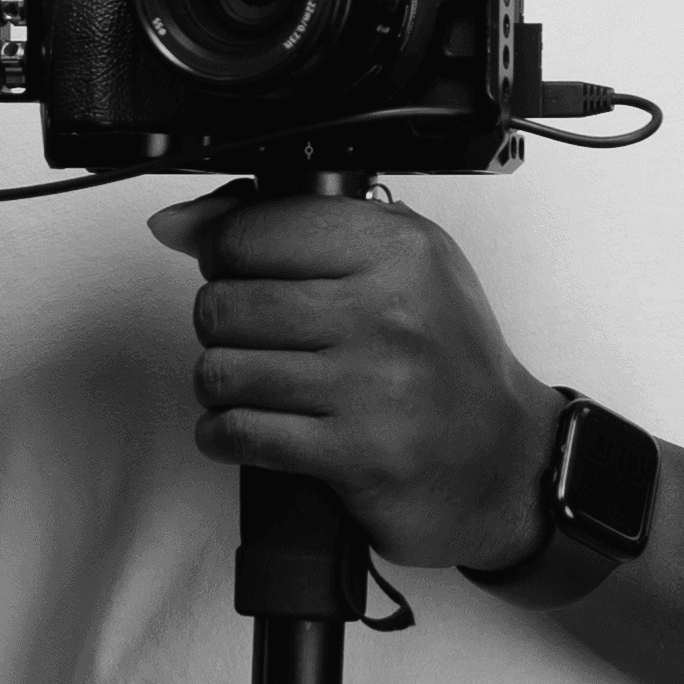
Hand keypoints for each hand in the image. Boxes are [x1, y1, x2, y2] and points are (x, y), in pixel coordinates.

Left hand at [149, 184, 566, 570]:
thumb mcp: (397, 265)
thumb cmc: (446, 360)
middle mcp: (387, 313)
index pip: (253, 230)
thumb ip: (295, 228)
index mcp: (398, 251)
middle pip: (226, 303)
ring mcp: (371, 387)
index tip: (236, 271)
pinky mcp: (354, 454)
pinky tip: (251, 428)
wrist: (503, 460)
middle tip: (255, 338)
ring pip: (222, 371)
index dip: (223, 253)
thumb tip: (180, 222)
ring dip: (222, 385)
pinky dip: (226, 434)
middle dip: (222, 326)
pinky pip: (241, 433)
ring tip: (257, 385)